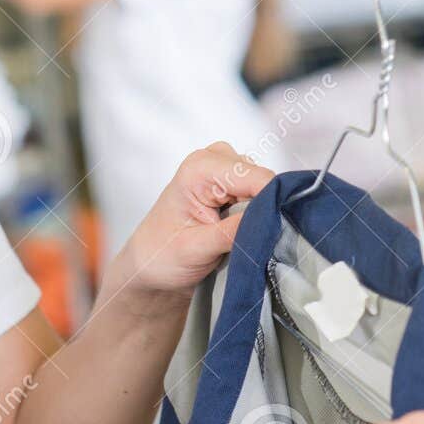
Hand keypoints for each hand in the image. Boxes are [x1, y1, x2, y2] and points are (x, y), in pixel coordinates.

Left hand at [111, 142, 272, 299]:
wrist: (151, 264)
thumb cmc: (161, 254)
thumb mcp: (196, 249)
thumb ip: (233, 232)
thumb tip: (272, 219)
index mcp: (201, 167)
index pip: (258, 178)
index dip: (271, 205)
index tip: (268, 234)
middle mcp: (215, 159)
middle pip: (265, 181)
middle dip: (265, 212)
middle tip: (244, 241)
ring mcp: (226, 169)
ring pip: (268, 189)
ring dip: (261, 216)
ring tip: (235, 237)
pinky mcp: (234, 183)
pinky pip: (263, 196)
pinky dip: (259, 216)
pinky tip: (240, 231)